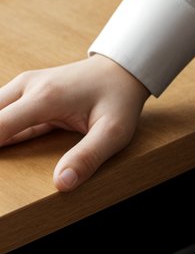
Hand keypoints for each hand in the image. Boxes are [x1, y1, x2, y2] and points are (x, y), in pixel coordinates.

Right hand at [0, 54, 149, 190]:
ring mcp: (25, 86)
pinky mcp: (26, 92)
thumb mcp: (113, 132)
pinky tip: (1, 145)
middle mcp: (29, 87)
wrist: (123, 70)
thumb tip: (60, 184)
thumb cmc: (119, 99)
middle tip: (1, 169)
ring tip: (2, 161)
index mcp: (45, 98)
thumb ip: (87, 157)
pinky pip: (1, 113)